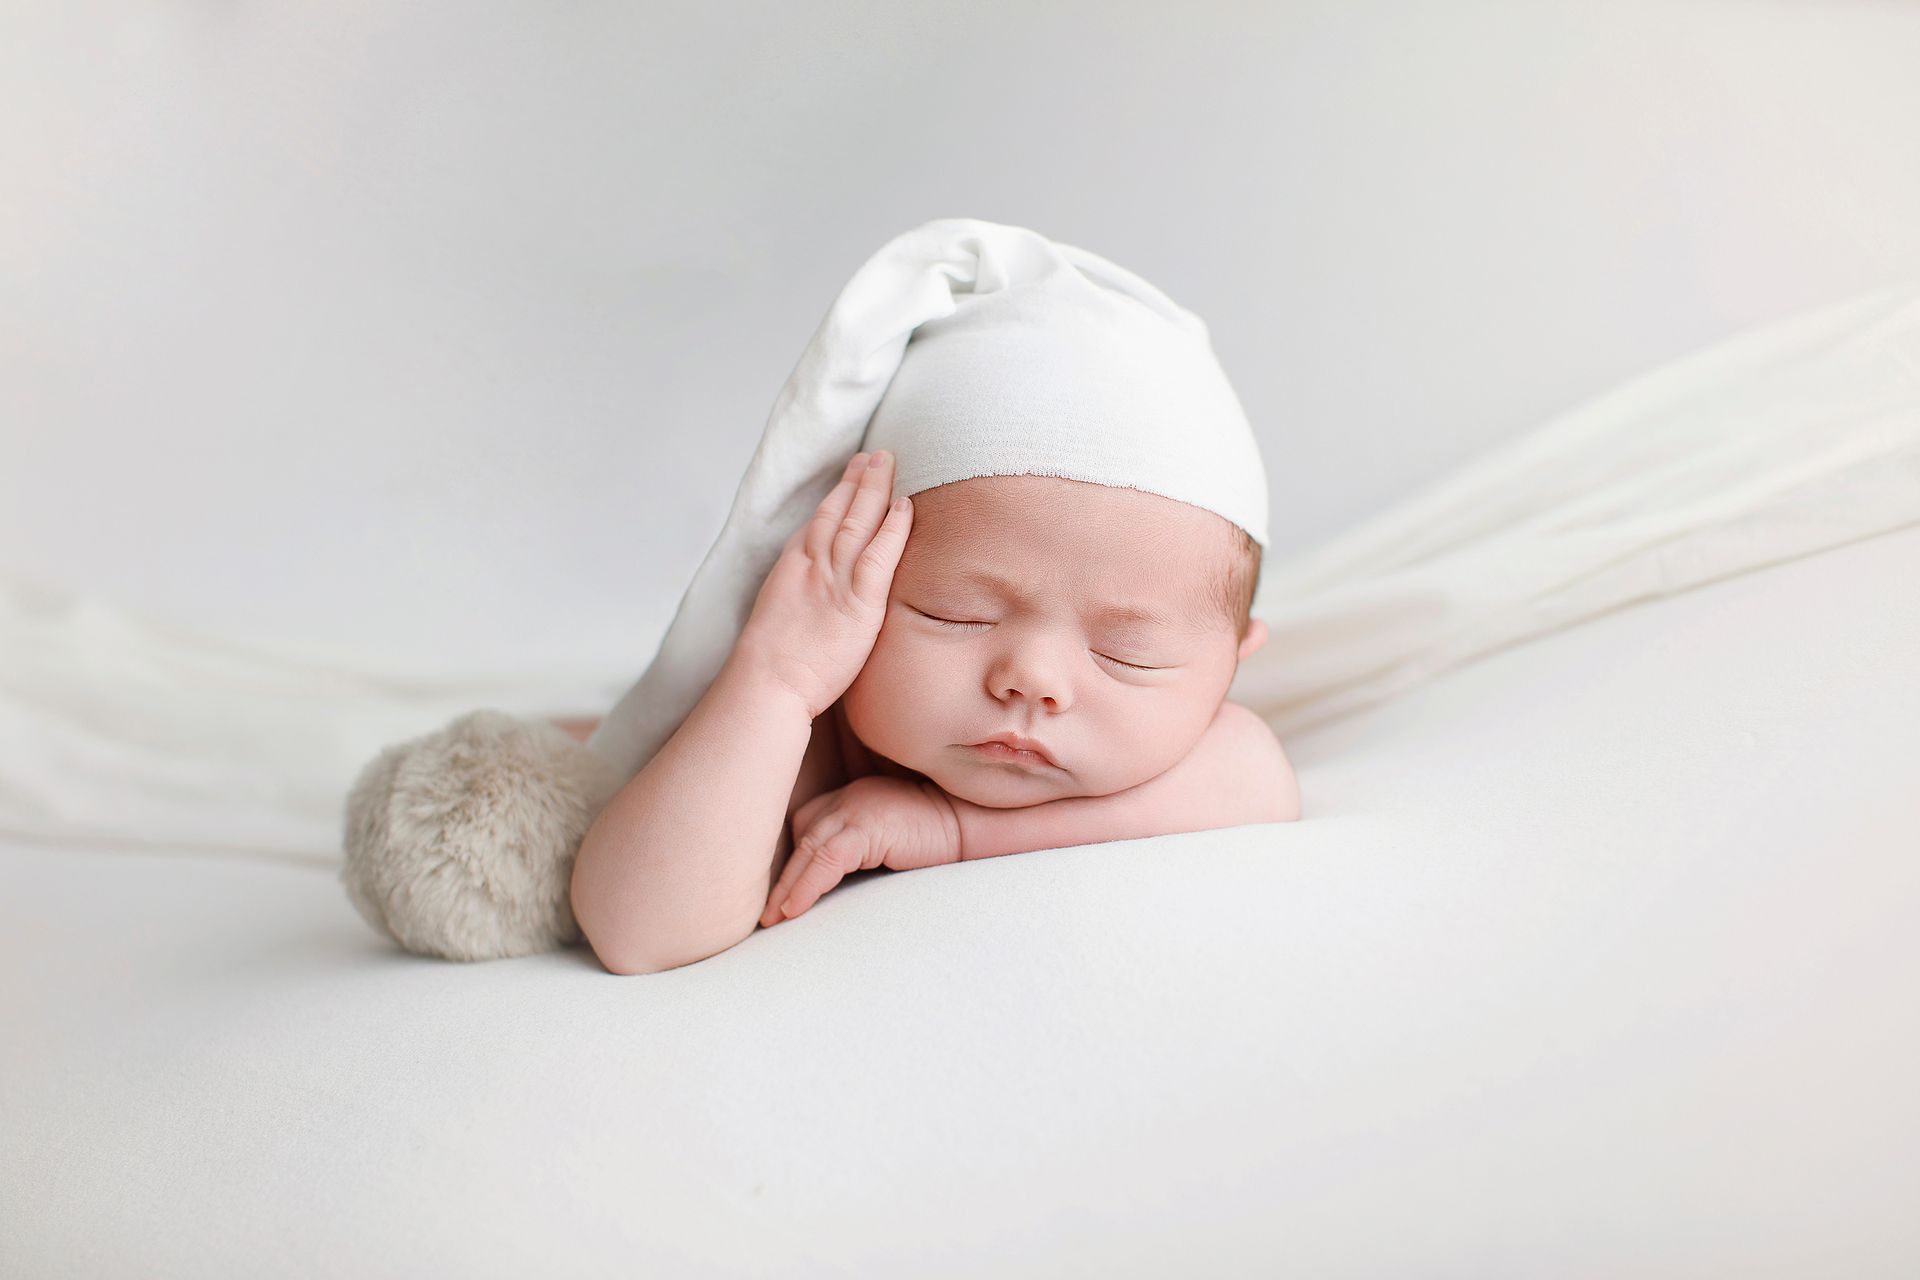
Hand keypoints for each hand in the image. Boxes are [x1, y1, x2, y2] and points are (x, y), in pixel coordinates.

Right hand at [735, 450, 912, 719]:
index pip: (816, 525)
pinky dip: (892, 528)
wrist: (766, 684)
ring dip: (874, 489)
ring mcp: (834, 581)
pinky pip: (878, 556)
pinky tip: (904, 506)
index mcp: (791, 571)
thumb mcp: (778, 623)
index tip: (850, 478)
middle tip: (873, 456)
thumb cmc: (768, 670)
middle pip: (837, 512)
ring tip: (888, 463)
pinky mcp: (859, 603)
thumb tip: (812, 609)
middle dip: (857, 481)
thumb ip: (800, 605)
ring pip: (857, 522)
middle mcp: (811, 566)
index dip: (835, 498)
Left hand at [760, 777, 959, 925]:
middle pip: (800, 836)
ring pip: (807, 849)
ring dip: (786, 887)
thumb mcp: (889, 842)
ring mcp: (856, 809)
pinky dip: (806, 886)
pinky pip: (827, 859)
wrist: (973, 824)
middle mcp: (848, 799)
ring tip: (770, 920)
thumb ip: (861, 851)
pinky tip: (791, 911)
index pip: (806, 826)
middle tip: (763, 915)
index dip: (792, 861)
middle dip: (781, 876)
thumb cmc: (937, 840)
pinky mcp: (868, 826)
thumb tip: (835, 887)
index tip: (777, 897)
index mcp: (851, 800)